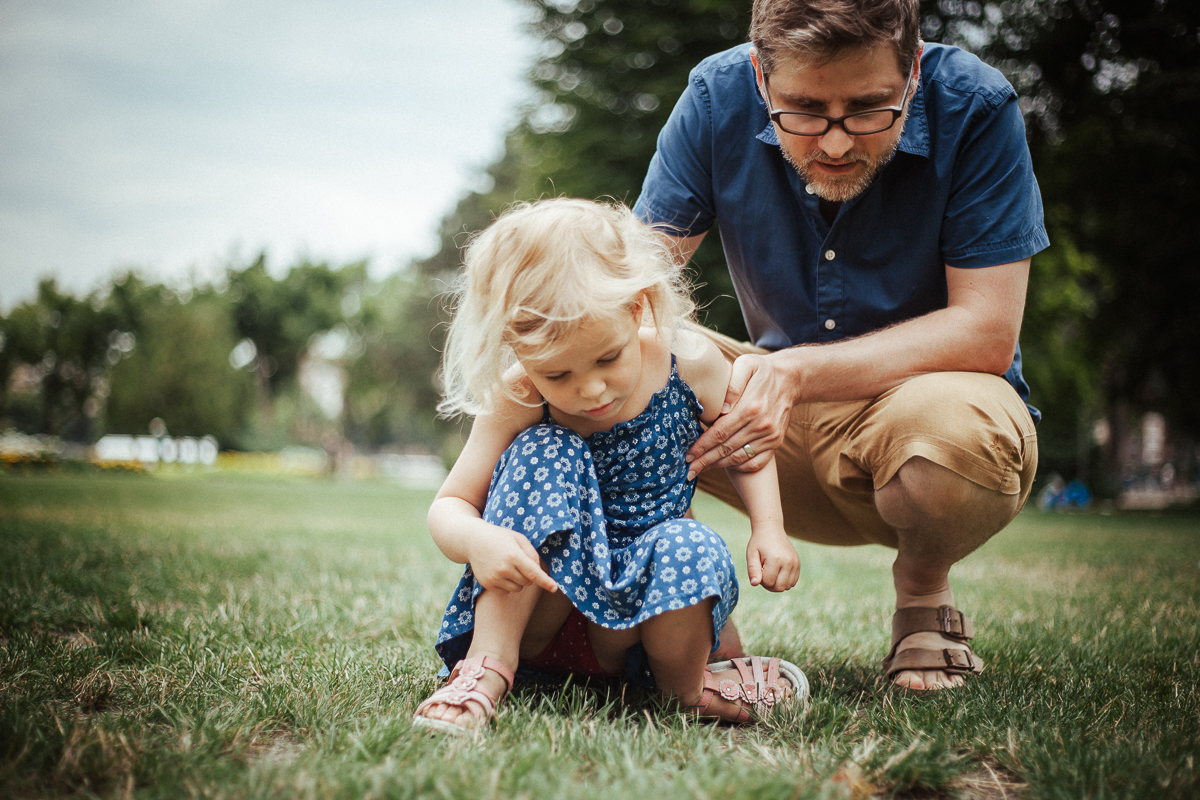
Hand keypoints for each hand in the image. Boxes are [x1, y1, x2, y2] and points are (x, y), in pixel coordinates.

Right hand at [468, 528, 558, 594]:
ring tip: (509, 566)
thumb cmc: (500, 537)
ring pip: (518, 588)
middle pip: (528, 582)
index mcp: (514, 555)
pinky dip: (508, 585)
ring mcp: (494, 578)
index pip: (534, 573)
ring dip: (518, 581)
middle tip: (520, 563)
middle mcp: (504, 569)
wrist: (473, 540)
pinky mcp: (487, 584)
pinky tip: (501, 572)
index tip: (554, 588)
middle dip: (528, 575)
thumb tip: (538, 571)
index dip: (545, 582)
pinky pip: (506, 592)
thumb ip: (531, 553)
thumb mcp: (518, 538)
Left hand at [686, 352, 793, 478]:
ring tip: (700, 469)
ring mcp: (770, 436)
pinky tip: (723, 466)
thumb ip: (732, 384)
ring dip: (717, 466)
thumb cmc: (762, 371)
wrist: (791, 379)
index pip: (720, 432)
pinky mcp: (776, 442)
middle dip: (704, 461)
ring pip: (739, 458)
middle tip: (689, 470)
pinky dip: (738, 467)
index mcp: (750, 407)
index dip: (702, 446)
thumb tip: (722, 408)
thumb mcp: (746, 365)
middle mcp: (761, 425)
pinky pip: (755, 462)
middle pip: (726, 449)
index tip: (688, 455)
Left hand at [746, 531, 799, 591]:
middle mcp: (788, 562)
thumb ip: (752, 570)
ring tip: (770, 573)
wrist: (771, 529)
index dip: (760, 580)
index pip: (768, 583)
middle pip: (780, 588)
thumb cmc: (759, 542)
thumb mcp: (751, 554)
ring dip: (777, 584)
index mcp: (776, 559)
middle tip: (763, 574)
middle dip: (769, 585)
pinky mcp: (798, 563)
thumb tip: (754, 584)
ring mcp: (795, 563)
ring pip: (787, 587)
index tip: (758, 570)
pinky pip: (793, 581)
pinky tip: (778, 573)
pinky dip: (785, 581)